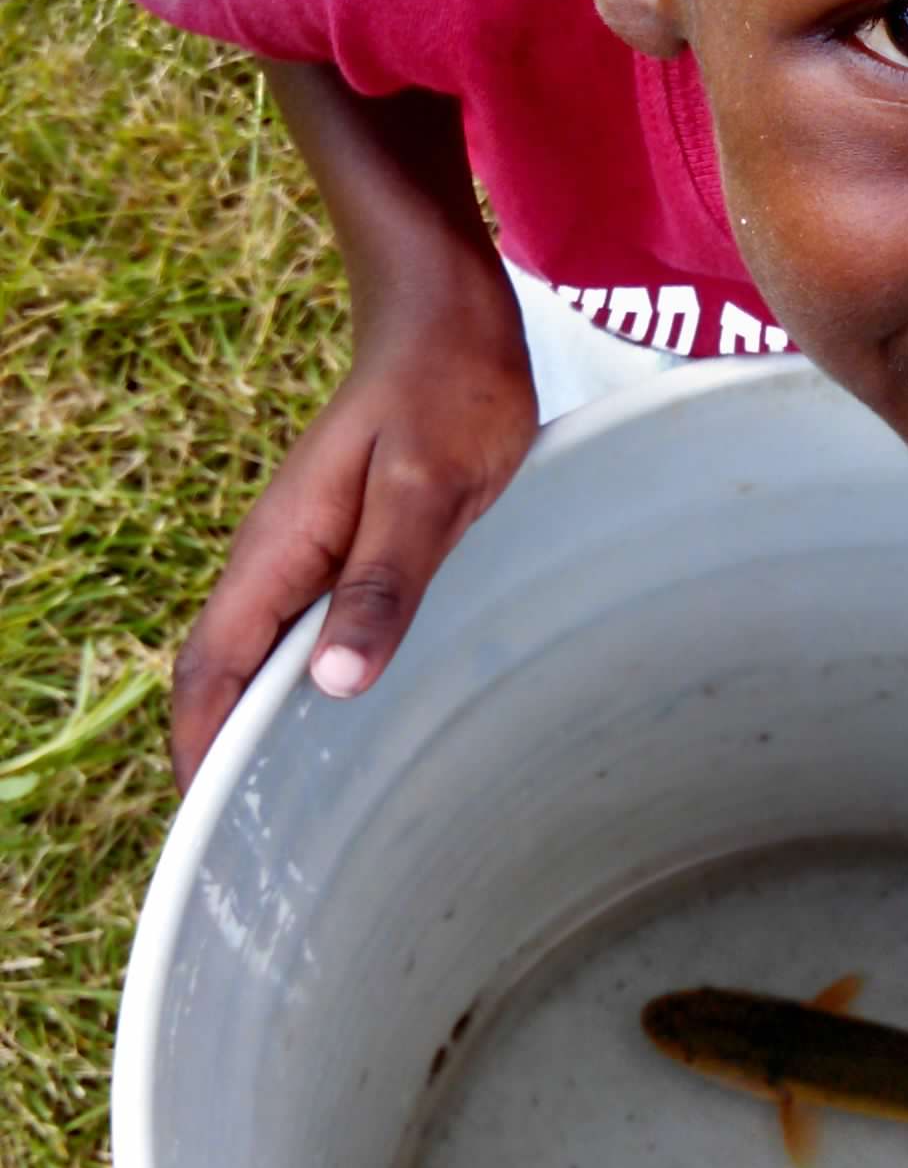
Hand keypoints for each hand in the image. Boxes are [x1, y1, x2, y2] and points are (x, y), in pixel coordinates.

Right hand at [171, 317, 538, 791]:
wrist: (447, 317)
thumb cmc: (445, 392)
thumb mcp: (426, 489)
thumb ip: (384, 583)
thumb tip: (334, 684)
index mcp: (280, 551)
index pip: (212, 671)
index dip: (200, 752)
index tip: (211, 832)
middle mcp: (278, 560)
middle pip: (226, 676)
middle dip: (223, 759)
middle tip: (256, 850)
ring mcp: (309, 553)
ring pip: (265, 658)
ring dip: (267, 728)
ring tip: (301, 814)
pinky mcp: (346, 548)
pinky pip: (308, 632)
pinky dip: (311, 687)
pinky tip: (350, 723)